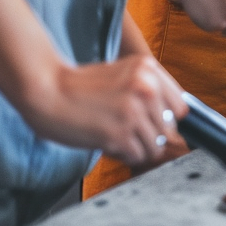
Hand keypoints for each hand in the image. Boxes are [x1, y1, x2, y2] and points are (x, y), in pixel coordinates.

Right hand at [26, 55, 189, 166]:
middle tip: (124, 131)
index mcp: (149, 69)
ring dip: (135, 147)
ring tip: (114, 136)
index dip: (166, 119)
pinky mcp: (119, 134)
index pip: (180, 106)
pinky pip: (137, 156)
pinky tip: (107, 143)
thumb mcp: (122, 74)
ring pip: (154, 146)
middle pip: (168, 129)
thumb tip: (173, 117)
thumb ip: (148, 89)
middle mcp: (146, 88)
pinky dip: (123, 155)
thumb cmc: (79, 86)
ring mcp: (133, 112)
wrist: (45, 90)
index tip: (152, 123)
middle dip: (148, 135)